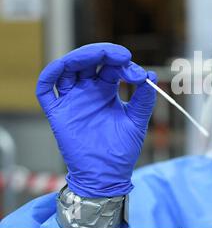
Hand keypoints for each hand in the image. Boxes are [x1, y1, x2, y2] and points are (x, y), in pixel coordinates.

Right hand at [35, 43, 156, 196]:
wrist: (107, 174)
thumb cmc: (122, 149)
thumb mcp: (137, 120)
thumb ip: (144, 98)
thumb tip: (150, 74)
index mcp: (106, 90)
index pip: (109, 66)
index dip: (121, 62)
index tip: (136, 71)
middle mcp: (87, 91)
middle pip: (87, 61)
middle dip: (102, 53)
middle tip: (120, 55)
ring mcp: (72, 100)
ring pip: (67, 69)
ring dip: (79, 57)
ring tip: (96, 55)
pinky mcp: (58, 113)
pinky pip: (46, 90)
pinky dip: (50, 75)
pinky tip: (62, 67)